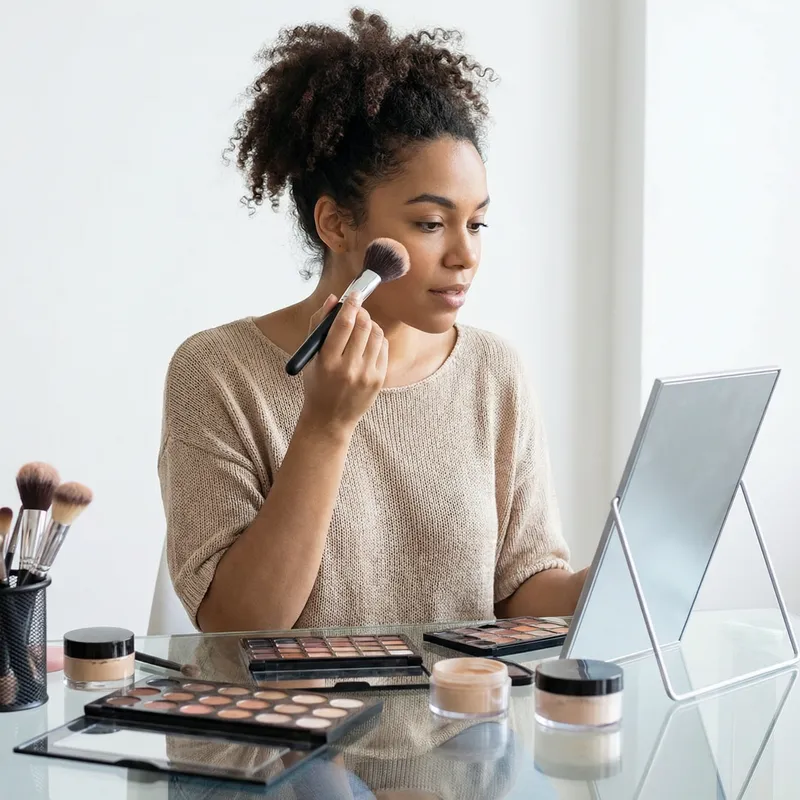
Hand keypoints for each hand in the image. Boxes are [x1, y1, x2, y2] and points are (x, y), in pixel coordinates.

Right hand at [300, 293, 387, 435]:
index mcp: (327, 361)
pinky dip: (377, 339)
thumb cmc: (317, 383)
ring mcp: (366, 375)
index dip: (350, 305)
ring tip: (362, 327)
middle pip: (363, 326)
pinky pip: (384, 348)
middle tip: (357, 310)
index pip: (343, 325)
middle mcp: (348, 368)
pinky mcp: (378, 380)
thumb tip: (334, 299)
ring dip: (370, 324)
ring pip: (376, 335)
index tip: (354, 294)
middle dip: (361, 312)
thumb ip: (319, 325)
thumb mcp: (311, 356)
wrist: (330, 419)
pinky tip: (368, 343)